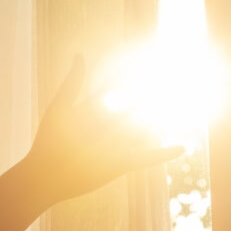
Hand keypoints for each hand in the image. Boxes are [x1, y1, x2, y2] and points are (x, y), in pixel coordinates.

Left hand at [25, 55, 182, 204]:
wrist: (45, 175)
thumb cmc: (48, 141)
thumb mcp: (60, 109)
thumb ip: (73, 83)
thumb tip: (81, 55)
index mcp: (95, 110)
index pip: (118, 88)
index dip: (133, 75)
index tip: (151, 60)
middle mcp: (109, 126)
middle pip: (137, 108)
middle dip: (155, 96)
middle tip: (178, 82)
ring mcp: (117, 145)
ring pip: (146, 131)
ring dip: (163, 122)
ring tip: (185, 109)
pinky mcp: (122, 164)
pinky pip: (147, 157)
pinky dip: (164, 153)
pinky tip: (182, 147)